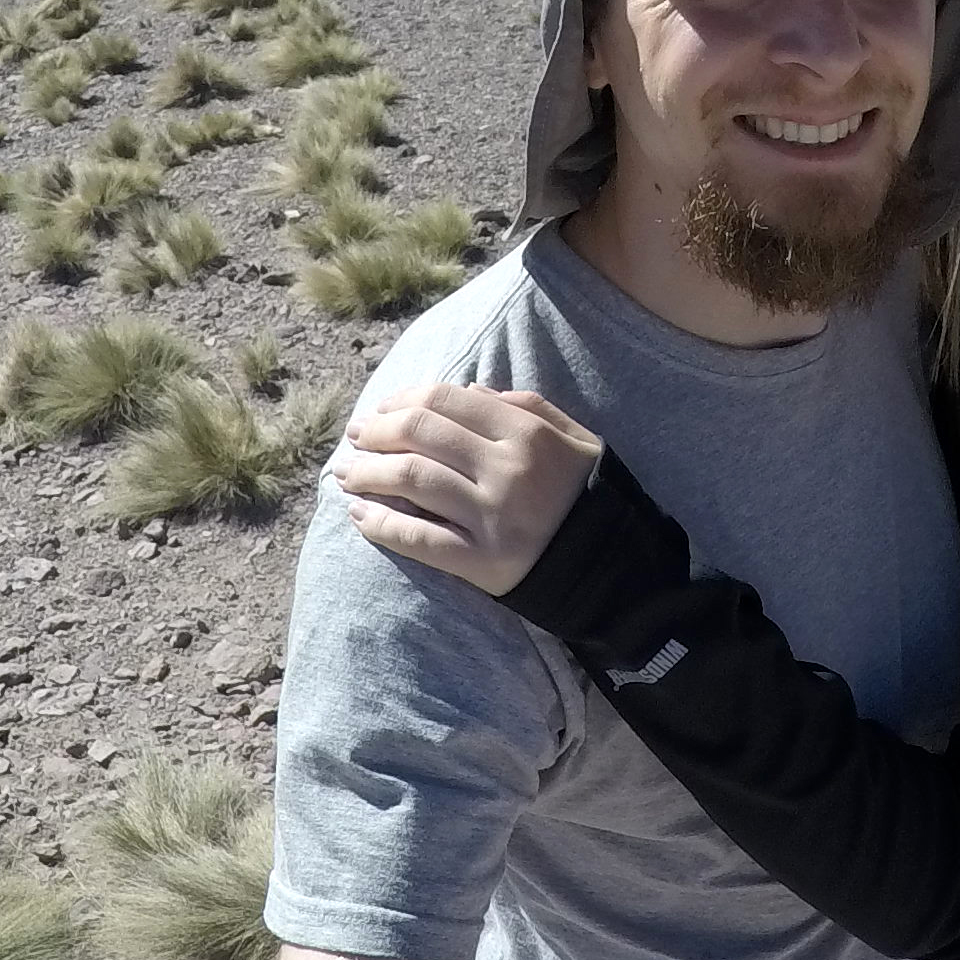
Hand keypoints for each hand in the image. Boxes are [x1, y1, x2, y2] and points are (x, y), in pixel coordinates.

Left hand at [331, 384, 603, 597]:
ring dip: (368, 472)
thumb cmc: (588, 496)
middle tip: (355, 436)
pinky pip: (419, 538)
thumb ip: (527, 406)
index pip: (445, 401)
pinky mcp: (481, 561)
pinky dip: (381, 523)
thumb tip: (468, 391)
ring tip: (345, 472)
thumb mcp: (575, 439)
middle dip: (376, 431)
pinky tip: (359, 514)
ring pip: (411, 480)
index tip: (379, 408)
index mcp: (526, 433)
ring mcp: (492, 517)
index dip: (401, 400)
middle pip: (420, 435)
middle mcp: (506, 469)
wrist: (615, 569)